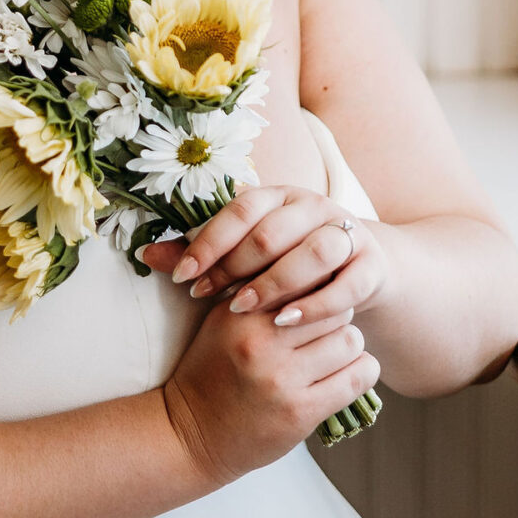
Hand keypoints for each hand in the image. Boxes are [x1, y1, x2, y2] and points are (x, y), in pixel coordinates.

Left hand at [140, 183, 390, 327]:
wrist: (361, 269)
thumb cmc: (289, 262)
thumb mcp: (247, 252)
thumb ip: (202, 252)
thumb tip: (146, 253)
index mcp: (278, 195)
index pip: (240, 208)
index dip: (209, 241)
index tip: (182, 274)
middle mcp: (312, 207)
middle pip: (272, 231)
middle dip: (234, 266)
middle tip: (204, 296)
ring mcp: (346, 233)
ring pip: (312, 252)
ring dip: (274, 282)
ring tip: (242, 307)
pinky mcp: (371, 265)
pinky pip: (346, 284)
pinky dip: (316, 305)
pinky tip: (287, 322)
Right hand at [163, 297, 378, 487]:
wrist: (189, 434)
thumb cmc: (211, 374)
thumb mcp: (222, 323)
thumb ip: (259, 294)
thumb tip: (309, 266)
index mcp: (240, 313)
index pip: (302, 278)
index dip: (318, 286)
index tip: (319, 296)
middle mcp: (260, 342)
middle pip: (333, 307)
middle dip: (337, 316)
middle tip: (328, 329)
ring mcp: (281, 379)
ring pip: (351, 340)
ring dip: (350, 347)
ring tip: (333, 355)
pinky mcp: (300, 412)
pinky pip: (357, 378)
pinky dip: (362, 373)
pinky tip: (347, 375)